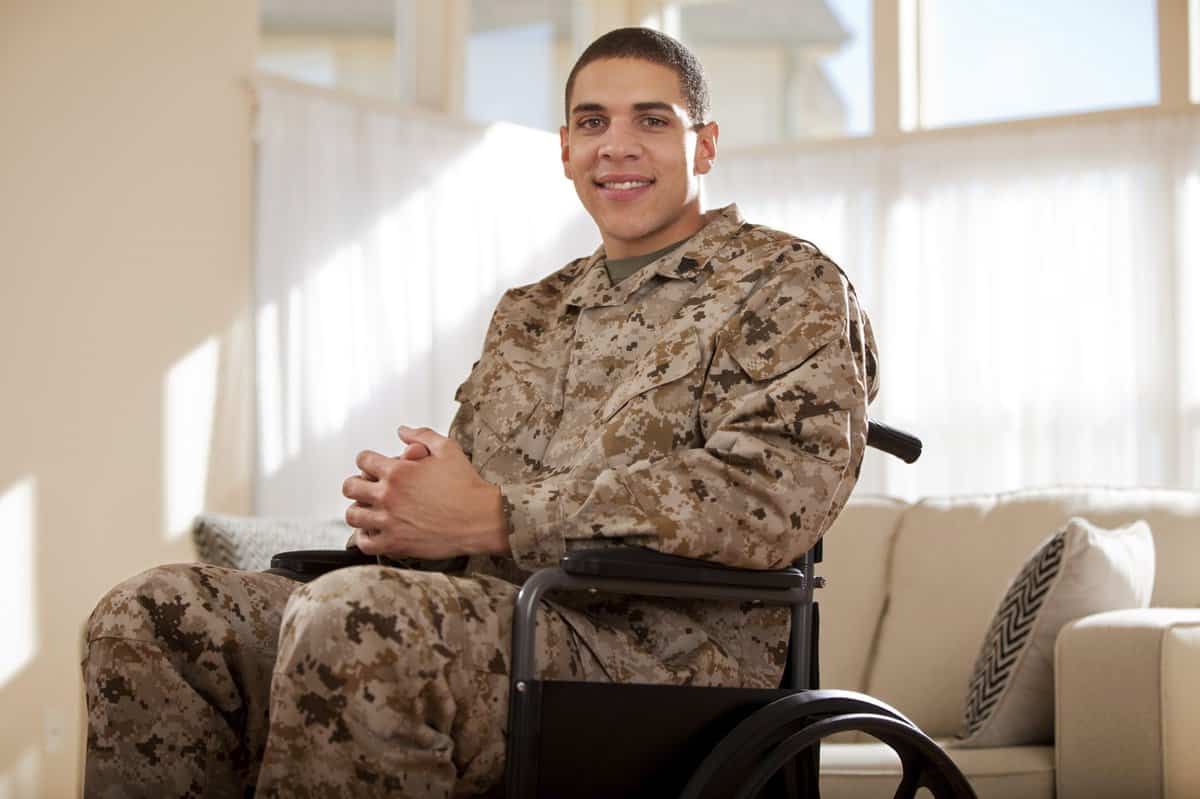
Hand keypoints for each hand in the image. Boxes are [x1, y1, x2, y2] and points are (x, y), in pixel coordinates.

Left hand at [341, 426, 509, 559]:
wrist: (481, 518)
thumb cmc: (467, 486)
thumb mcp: (448, 449)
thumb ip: (422, 435)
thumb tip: (402, 431)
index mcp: (398, 471)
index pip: (363, 460)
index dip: (367, 461)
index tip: (374, 467)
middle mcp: (388, 495)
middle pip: (350, 487)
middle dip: (357, 484)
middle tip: (368, 489)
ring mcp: (389, 521)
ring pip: (353, 515)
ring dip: (359, 510)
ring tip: (371, 510)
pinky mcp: (395, 543)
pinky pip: (364, 542)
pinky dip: (365, 536)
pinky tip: (377, 531)